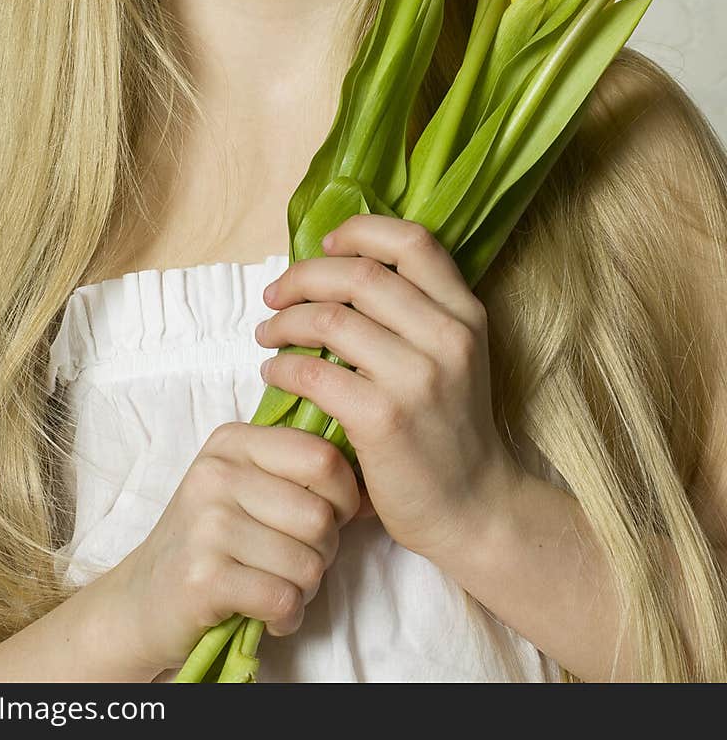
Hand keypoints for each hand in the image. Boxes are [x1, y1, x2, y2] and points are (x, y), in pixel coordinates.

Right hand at [97, 420, 360, 673]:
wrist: (144, 597)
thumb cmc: (212, 540)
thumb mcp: (246, 484)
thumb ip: (296, 471)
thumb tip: (371, 478)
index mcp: (234, 442)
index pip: (322, 457)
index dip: (344, 495)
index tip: (329, 515)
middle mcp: (216, 474)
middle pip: (320, 516)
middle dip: (324, 551)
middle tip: (297, 561)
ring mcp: (206, 525)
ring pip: (307, 563)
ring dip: (304, 588)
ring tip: (277, 585)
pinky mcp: (203, 577)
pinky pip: (283, 599)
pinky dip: (286, 616)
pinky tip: (267, 612)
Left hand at [254, 214, 526, 565]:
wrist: (473, 508)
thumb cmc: (451, 429)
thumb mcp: (455, 356)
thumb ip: (416, 312)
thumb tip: (342, 268)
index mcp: (465, 313)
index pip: (412, 240)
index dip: (360, 232)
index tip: (325, 245)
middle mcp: (447, 336)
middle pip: (358, 274)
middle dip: (303, 277)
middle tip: (275, 294)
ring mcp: (417, 377)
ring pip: (329, 319)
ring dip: (284, 322)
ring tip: (267, 334)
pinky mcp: (384, 418)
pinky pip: (313, 374)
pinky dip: (282, 368)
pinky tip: (274, 374)